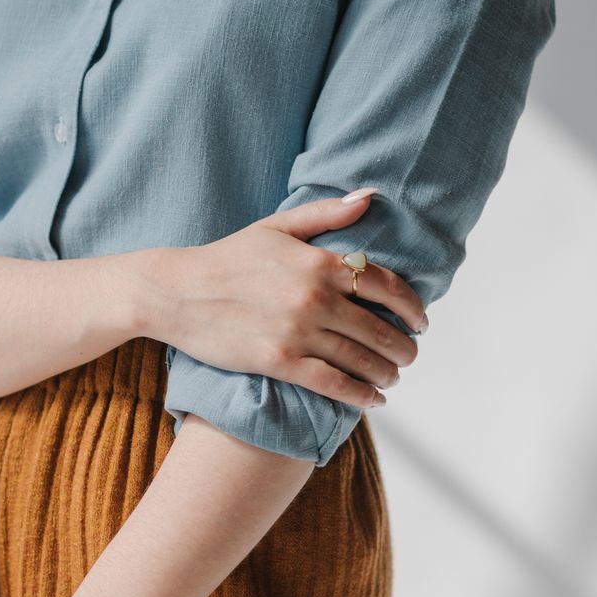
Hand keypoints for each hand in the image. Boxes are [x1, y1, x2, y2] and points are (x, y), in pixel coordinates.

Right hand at [142, 189, 431, 407]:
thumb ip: (327, 213)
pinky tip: (374, 400)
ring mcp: (299, 331)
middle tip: (409, 356)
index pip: (385, 285)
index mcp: (320, 262)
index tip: (421, 321)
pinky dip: (360, 395)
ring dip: (386, 373)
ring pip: (361, 359)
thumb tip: (371, 196)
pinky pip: (333, 383)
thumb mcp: (277, 226)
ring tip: (392, 377)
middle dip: (403, 348)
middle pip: (379, 328)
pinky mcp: (280, 361)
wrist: (176, 291)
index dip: (412, 307)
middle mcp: (315, 297)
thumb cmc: (227, 256)